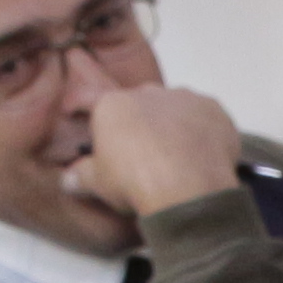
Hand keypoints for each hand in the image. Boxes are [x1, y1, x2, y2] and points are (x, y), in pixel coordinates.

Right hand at [74, 83, 246, 222]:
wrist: (186, 190)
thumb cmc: (134, 182)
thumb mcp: (98, 183)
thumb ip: (81, 176)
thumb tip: (67, 180)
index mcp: (113, 105)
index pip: (96, 102)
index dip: (94, 114)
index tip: (93, 124)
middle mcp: (148, 93)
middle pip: (140, 105)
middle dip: (140, 125)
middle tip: (143, 157)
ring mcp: (184, 98)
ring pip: (175, 107)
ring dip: (174, 126)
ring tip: (177, 159)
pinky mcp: (214, 109)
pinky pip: (206, 117)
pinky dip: (204, 131)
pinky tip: (202, 155)